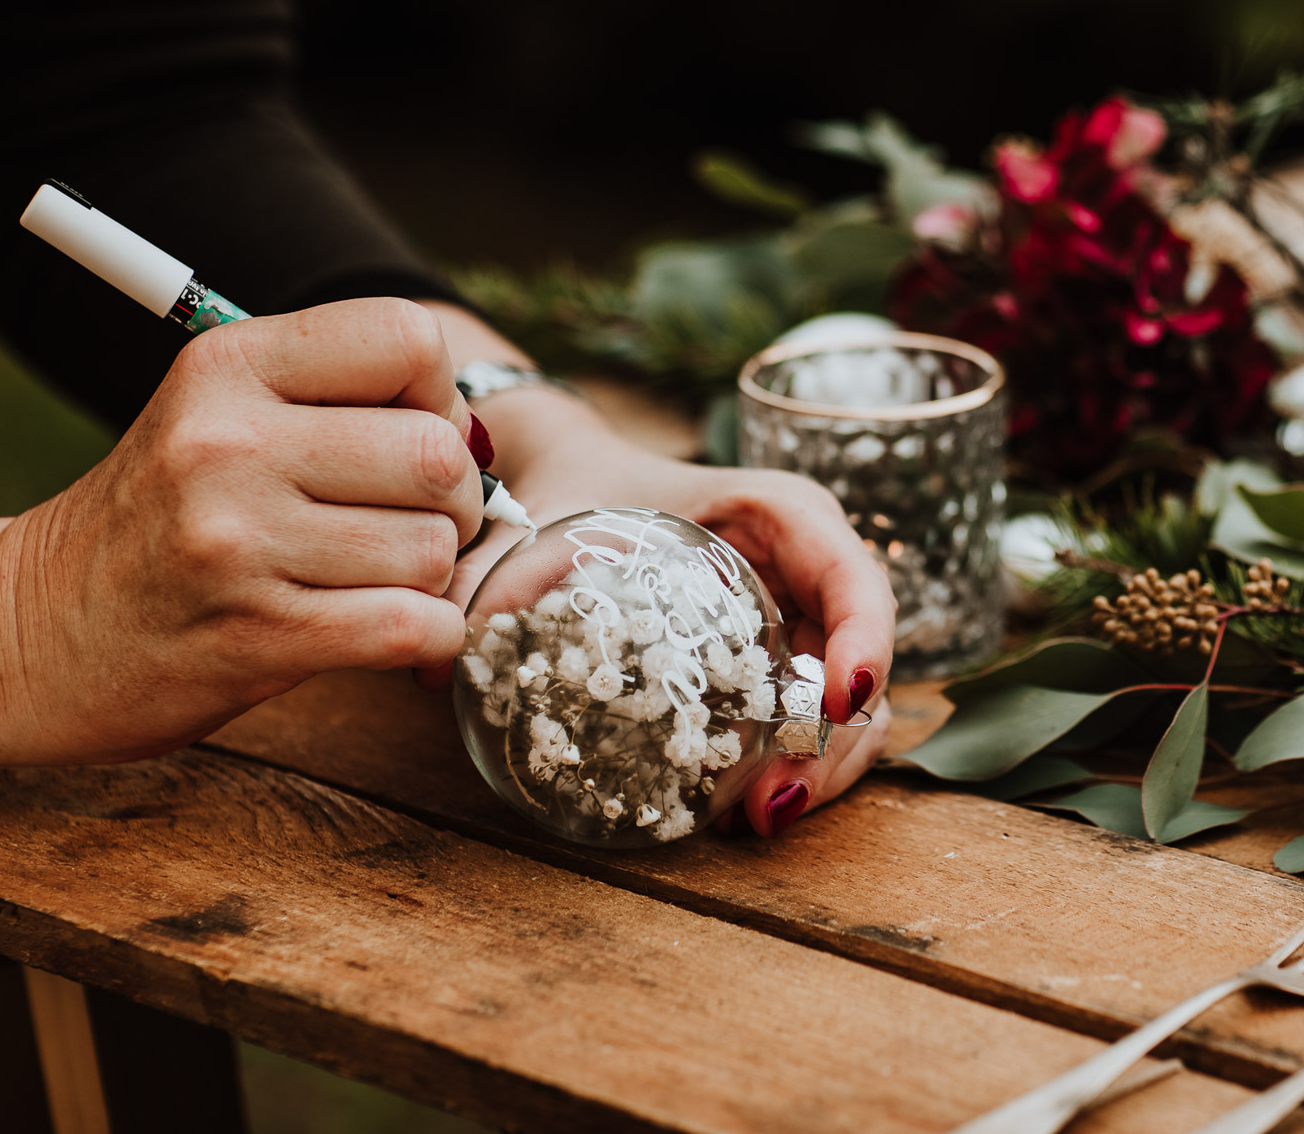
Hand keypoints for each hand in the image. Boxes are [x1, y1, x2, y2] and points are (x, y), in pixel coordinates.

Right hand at [0, 299, 483, 763]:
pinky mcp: (258, 633)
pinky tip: (392, 630)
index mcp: (229, 365)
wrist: (35, 630)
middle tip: (411, 523)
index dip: (438, 396)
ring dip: (427, 576)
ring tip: (370, 579)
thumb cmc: (162, 521)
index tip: (409, 438)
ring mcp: (239, 540)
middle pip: (437, 454)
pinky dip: (429, 636)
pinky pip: (413, 625)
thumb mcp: (218, 417)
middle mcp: (229, 441)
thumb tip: (474, 440)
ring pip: (433, 548)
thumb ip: (335, 402)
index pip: (408, 337)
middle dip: (453, 500)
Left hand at [450, 386, 895, 836]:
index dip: (866, 635)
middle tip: (773, 801)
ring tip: (752, 822)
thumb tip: (437, 663)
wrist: (563, 481)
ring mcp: (795, 625)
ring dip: (818, 771)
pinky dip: (787, 771)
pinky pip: (804, 725)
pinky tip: (735, 815)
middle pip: (860, 657)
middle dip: (838, 738)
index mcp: (775, 513)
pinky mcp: (773, 669)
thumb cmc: (566, 486)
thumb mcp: (535, 516)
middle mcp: (803, 570)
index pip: (851, 569)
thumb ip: (485, 574)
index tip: (840, 697)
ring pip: (846, 708)